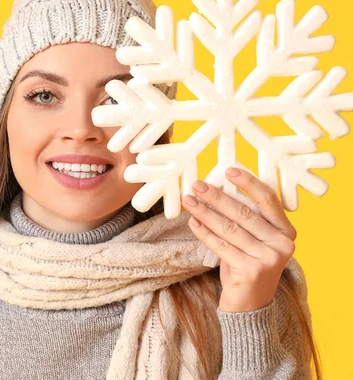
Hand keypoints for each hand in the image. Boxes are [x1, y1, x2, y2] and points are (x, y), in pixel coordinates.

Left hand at [181, 167, 296, 311]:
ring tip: (189, 202)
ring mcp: (268, 258)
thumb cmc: (248, 265)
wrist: (250, 305)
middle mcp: (282, 244)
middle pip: (244, 213)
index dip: (248, 183)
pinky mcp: (251, 270)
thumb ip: (246, 220)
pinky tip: (193, 222)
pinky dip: (204, 232)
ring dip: (205, 213)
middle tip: (197, 185)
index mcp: (286, 231)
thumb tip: (217, 190)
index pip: (268, 200)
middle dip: (217, 197)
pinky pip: (221, 245)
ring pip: (229, 228)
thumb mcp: (254, 241)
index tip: (228, 171)